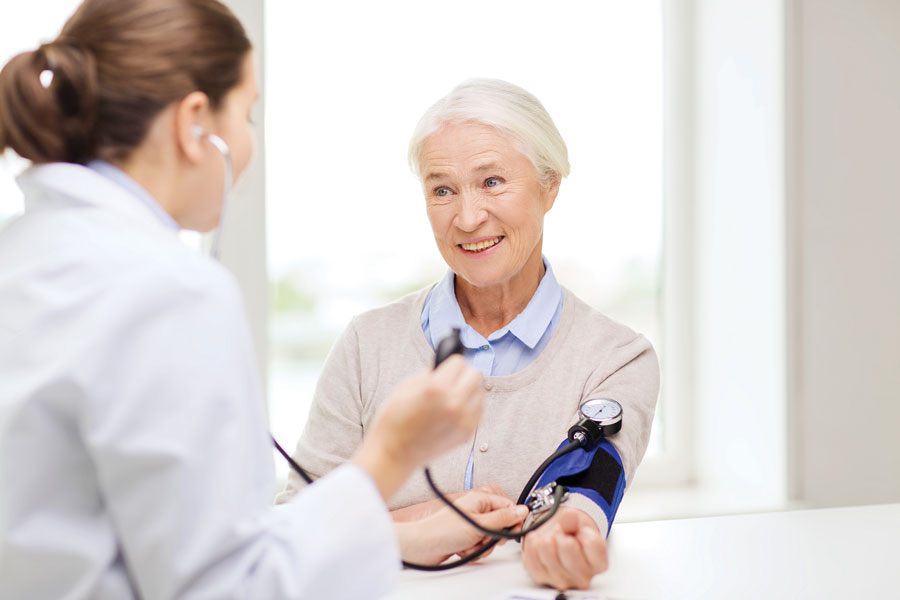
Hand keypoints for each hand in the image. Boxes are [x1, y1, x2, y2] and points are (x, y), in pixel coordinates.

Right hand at [352, 356, 483, 499]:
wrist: (393, 454)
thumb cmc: (394, 419)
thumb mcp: (406, 386)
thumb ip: (430, 373)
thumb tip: (446, 365)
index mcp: (436, 388)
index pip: (459, 362)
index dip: (449, 364)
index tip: (443, 369)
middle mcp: (454, 403)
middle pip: (475, 375)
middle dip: (462, 375)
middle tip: (449, 381)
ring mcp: (463, 420)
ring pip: (480, 392)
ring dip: (469, 390)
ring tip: (451, 397)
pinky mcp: (467, 433)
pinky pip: (479, 409)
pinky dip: (470, 406)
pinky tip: (454, 410)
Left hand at [396, 489, 527, 564]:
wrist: (422, 546)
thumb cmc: (443, 530)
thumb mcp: (479, 524)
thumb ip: (503, 519)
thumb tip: (522, 511)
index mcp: (480, 499)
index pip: (507, 505)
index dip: (512, 519)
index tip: (512, 530)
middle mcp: (476, 510)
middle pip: (499, 524)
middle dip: (493, 536)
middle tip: (484, 537)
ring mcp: (470, 525)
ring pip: (489, 538)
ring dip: (481, 546)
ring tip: (469, 544)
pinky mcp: (465, 538)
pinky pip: (479, 546)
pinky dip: (473, 551)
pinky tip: (462, 549)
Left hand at [520, 507, 608, 589]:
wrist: (554, 541)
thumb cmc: (570, 534)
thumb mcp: (577, 521)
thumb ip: (575, 518)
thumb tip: (570, 517)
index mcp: (598, 564)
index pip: (592, 544)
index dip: (584, 532)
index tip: (581, 532)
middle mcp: (581, 577)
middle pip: (568, 546)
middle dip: (561, 532)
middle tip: (561, 532)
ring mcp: (561, 580)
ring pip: (547, 550)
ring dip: (545, 537)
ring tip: (550, 538)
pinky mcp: (540, 578)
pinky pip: (531, 555)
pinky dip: (532, 542)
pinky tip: (538, 541)